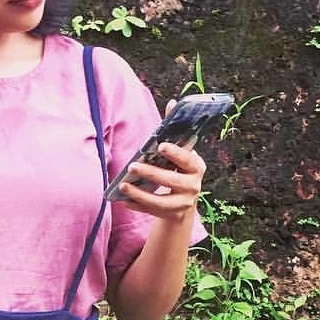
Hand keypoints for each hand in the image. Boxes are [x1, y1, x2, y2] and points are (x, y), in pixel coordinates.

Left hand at [114, 99, 206, 221]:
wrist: (184, 203)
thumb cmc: (178, 171)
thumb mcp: (179, 154)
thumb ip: (175, 132)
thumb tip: (174, 103)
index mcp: (196, 167)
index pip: (187, 159)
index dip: (175, 153)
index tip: (161, 146)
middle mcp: (194, 186)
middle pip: (171, 180)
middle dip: (151, 173)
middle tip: (132, 166)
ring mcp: (184, 203)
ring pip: (161, 201)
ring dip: (140, 194)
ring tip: (123, 185)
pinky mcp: (172, 215)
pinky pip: (152, 212)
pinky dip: (136, 206)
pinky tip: (122, 200)